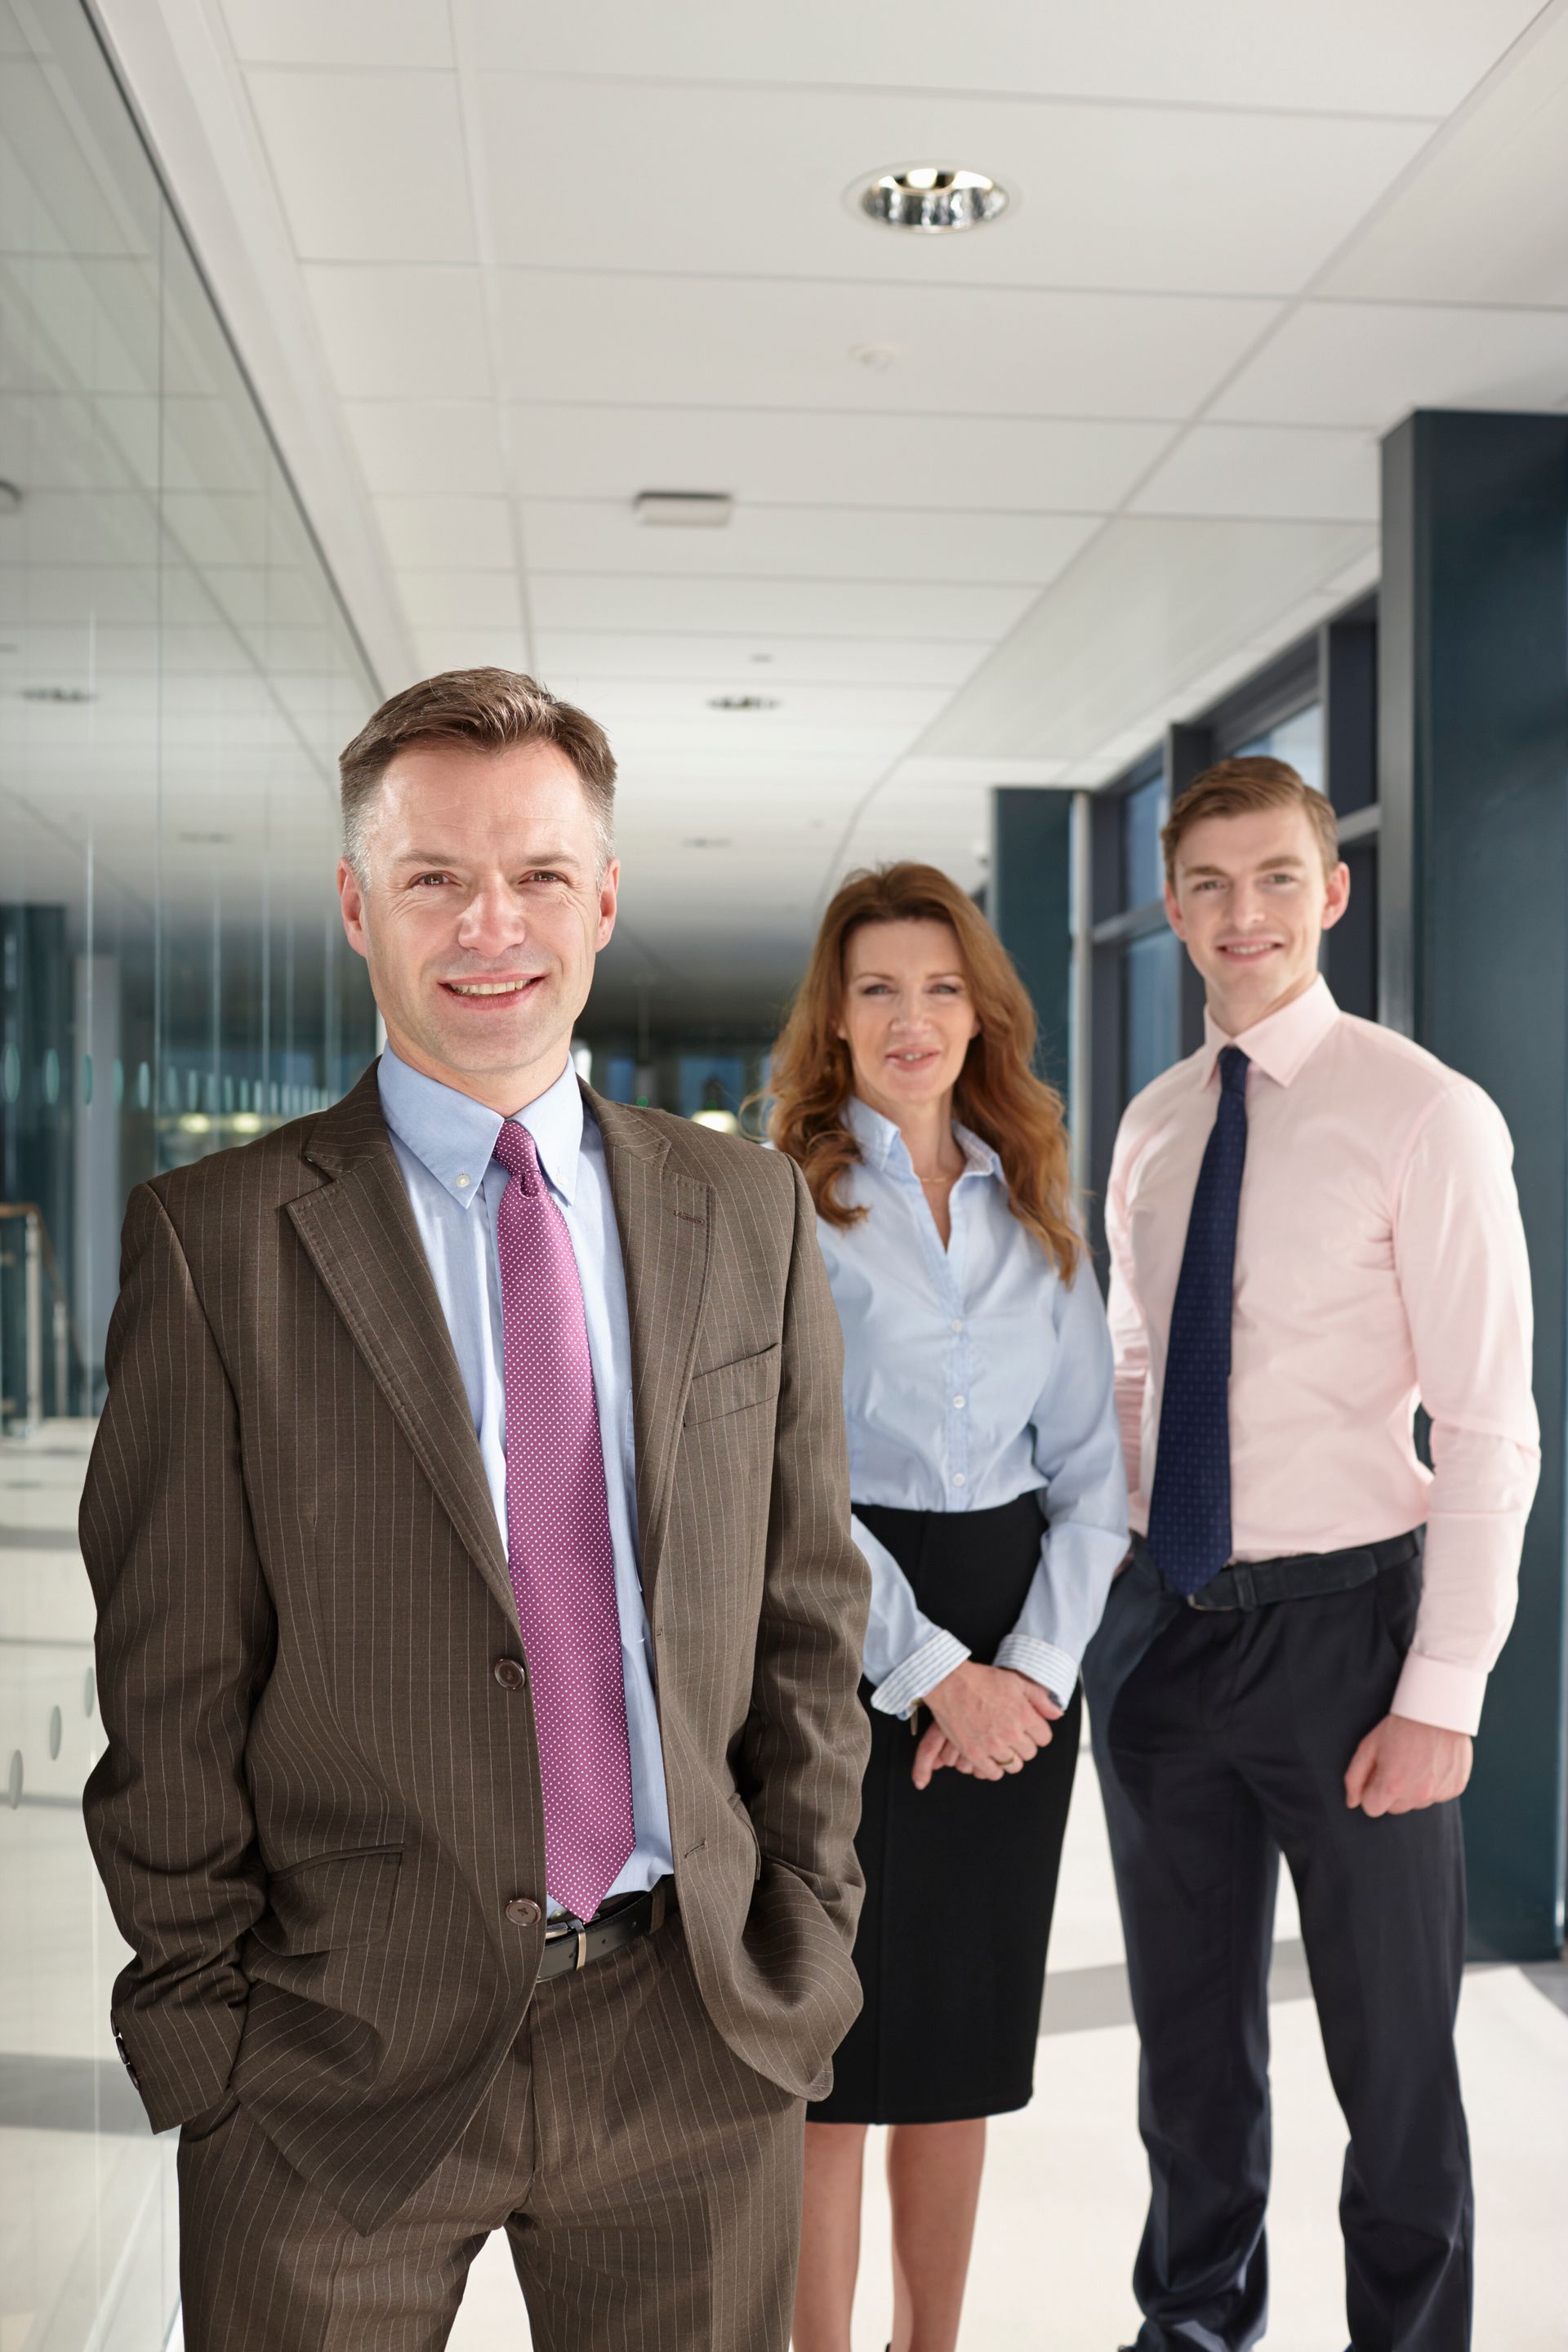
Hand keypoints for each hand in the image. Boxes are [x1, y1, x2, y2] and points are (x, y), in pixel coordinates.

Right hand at [915, 1661, 1061, 1785]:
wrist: (950, 1683)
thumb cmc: (984, 1680)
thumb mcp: (1017, 1682)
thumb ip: (1041, 1699)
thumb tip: (1057, 1715)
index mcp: (1025, 1716)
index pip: (1044, 1738)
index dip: (1036, 1733)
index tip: (1026, 1728)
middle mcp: (1011, 1733)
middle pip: (1029, 1753)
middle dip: (1023, 1745)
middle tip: (1011, 1736)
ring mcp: (992, 1745)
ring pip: (1013, 1766)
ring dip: (1010, 1758)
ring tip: (1001, 1746)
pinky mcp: (974, 1754)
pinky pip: (993, 1773)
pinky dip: (993, 1768)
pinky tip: (989, 1756)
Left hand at [1344, 1713, 1471, 1815]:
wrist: (1437, 1711)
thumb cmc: (1399, 1727)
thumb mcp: (1368, 1746)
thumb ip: (1354, 1777)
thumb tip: (1352, 1802)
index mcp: (1391, 1785)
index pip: (1372, 1809)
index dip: (1371, 1792)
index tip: (1376, 1776)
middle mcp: (1417, 1794)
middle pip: (1394, 1808)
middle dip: (1391, 1792)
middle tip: (1396, 1764)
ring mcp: (1439, 1793)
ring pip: (1417, 1803)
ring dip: (1413, 1789)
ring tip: (1415, 1761)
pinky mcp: (1455, 1788)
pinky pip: (1438, 1796)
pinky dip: (1433, 1784)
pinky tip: (1432, 1762)